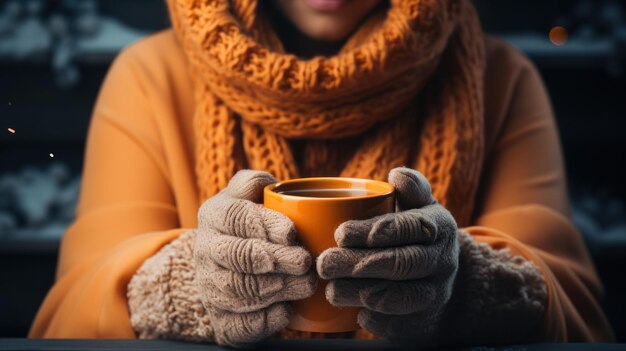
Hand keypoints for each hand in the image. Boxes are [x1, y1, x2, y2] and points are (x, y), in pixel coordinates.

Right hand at [194, 170, 315, 345]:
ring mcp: (210, 288)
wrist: (222, 266)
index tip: (292, 232)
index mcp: (213, 215)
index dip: (265, 225)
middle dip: (275, 259)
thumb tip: (271, 184)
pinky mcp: (221, 320)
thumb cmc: (246, 224)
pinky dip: (265, 320)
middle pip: (239, 256)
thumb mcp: (244, 197)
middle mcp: (205, 251)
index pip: (235, 217)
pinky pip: (240, 325)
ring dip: (277, 289)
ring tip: (306, 284)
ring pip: (241, 291)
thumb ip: (254, 184)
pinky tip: (286, 311)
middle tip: (305, 261)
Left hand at [317, 167, 458, 341]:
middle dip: (359, 264)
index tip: (341, 233)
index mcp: (439, 227)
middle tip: (324, 263)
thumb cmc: (418, 234)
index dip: (378, 231)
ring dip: (362, 294)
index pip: (412, 227)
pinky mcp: (426, 321)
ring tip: (331, 290)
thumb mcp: (421, 207)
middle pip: (402, 264)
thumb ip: (411, 188)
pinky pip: (403, 325)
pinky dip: (378, 321)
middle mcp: (443, 261)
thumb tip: (396, 173)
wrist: (442, 278)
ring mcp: (436, 294)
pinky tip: (355, 314)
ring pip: (401, 297)